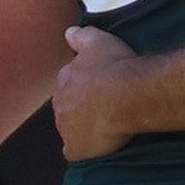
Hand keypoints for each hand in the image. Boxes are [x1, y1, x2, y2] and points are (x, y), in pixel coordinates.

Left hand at [54, 27, 145, 161]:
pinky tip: (96, 148)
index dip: (85, 89)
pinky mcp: (76, 149)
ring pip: (70, 130)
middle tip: (104, 110)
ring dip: (83, 130)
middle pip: (68, 109)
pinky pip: (75, 152)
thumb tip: (67, 32)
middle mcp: (59, 104)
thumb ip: (80, 35)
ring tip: (105, 129)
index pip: (69, 87)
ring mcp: (65, 129)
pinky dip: (84, 150)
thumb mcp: (97, 40)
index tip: (100, 90)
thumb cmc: (114, 66)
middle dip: (81, 110)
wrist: (126, 95)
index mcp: (64, 81)